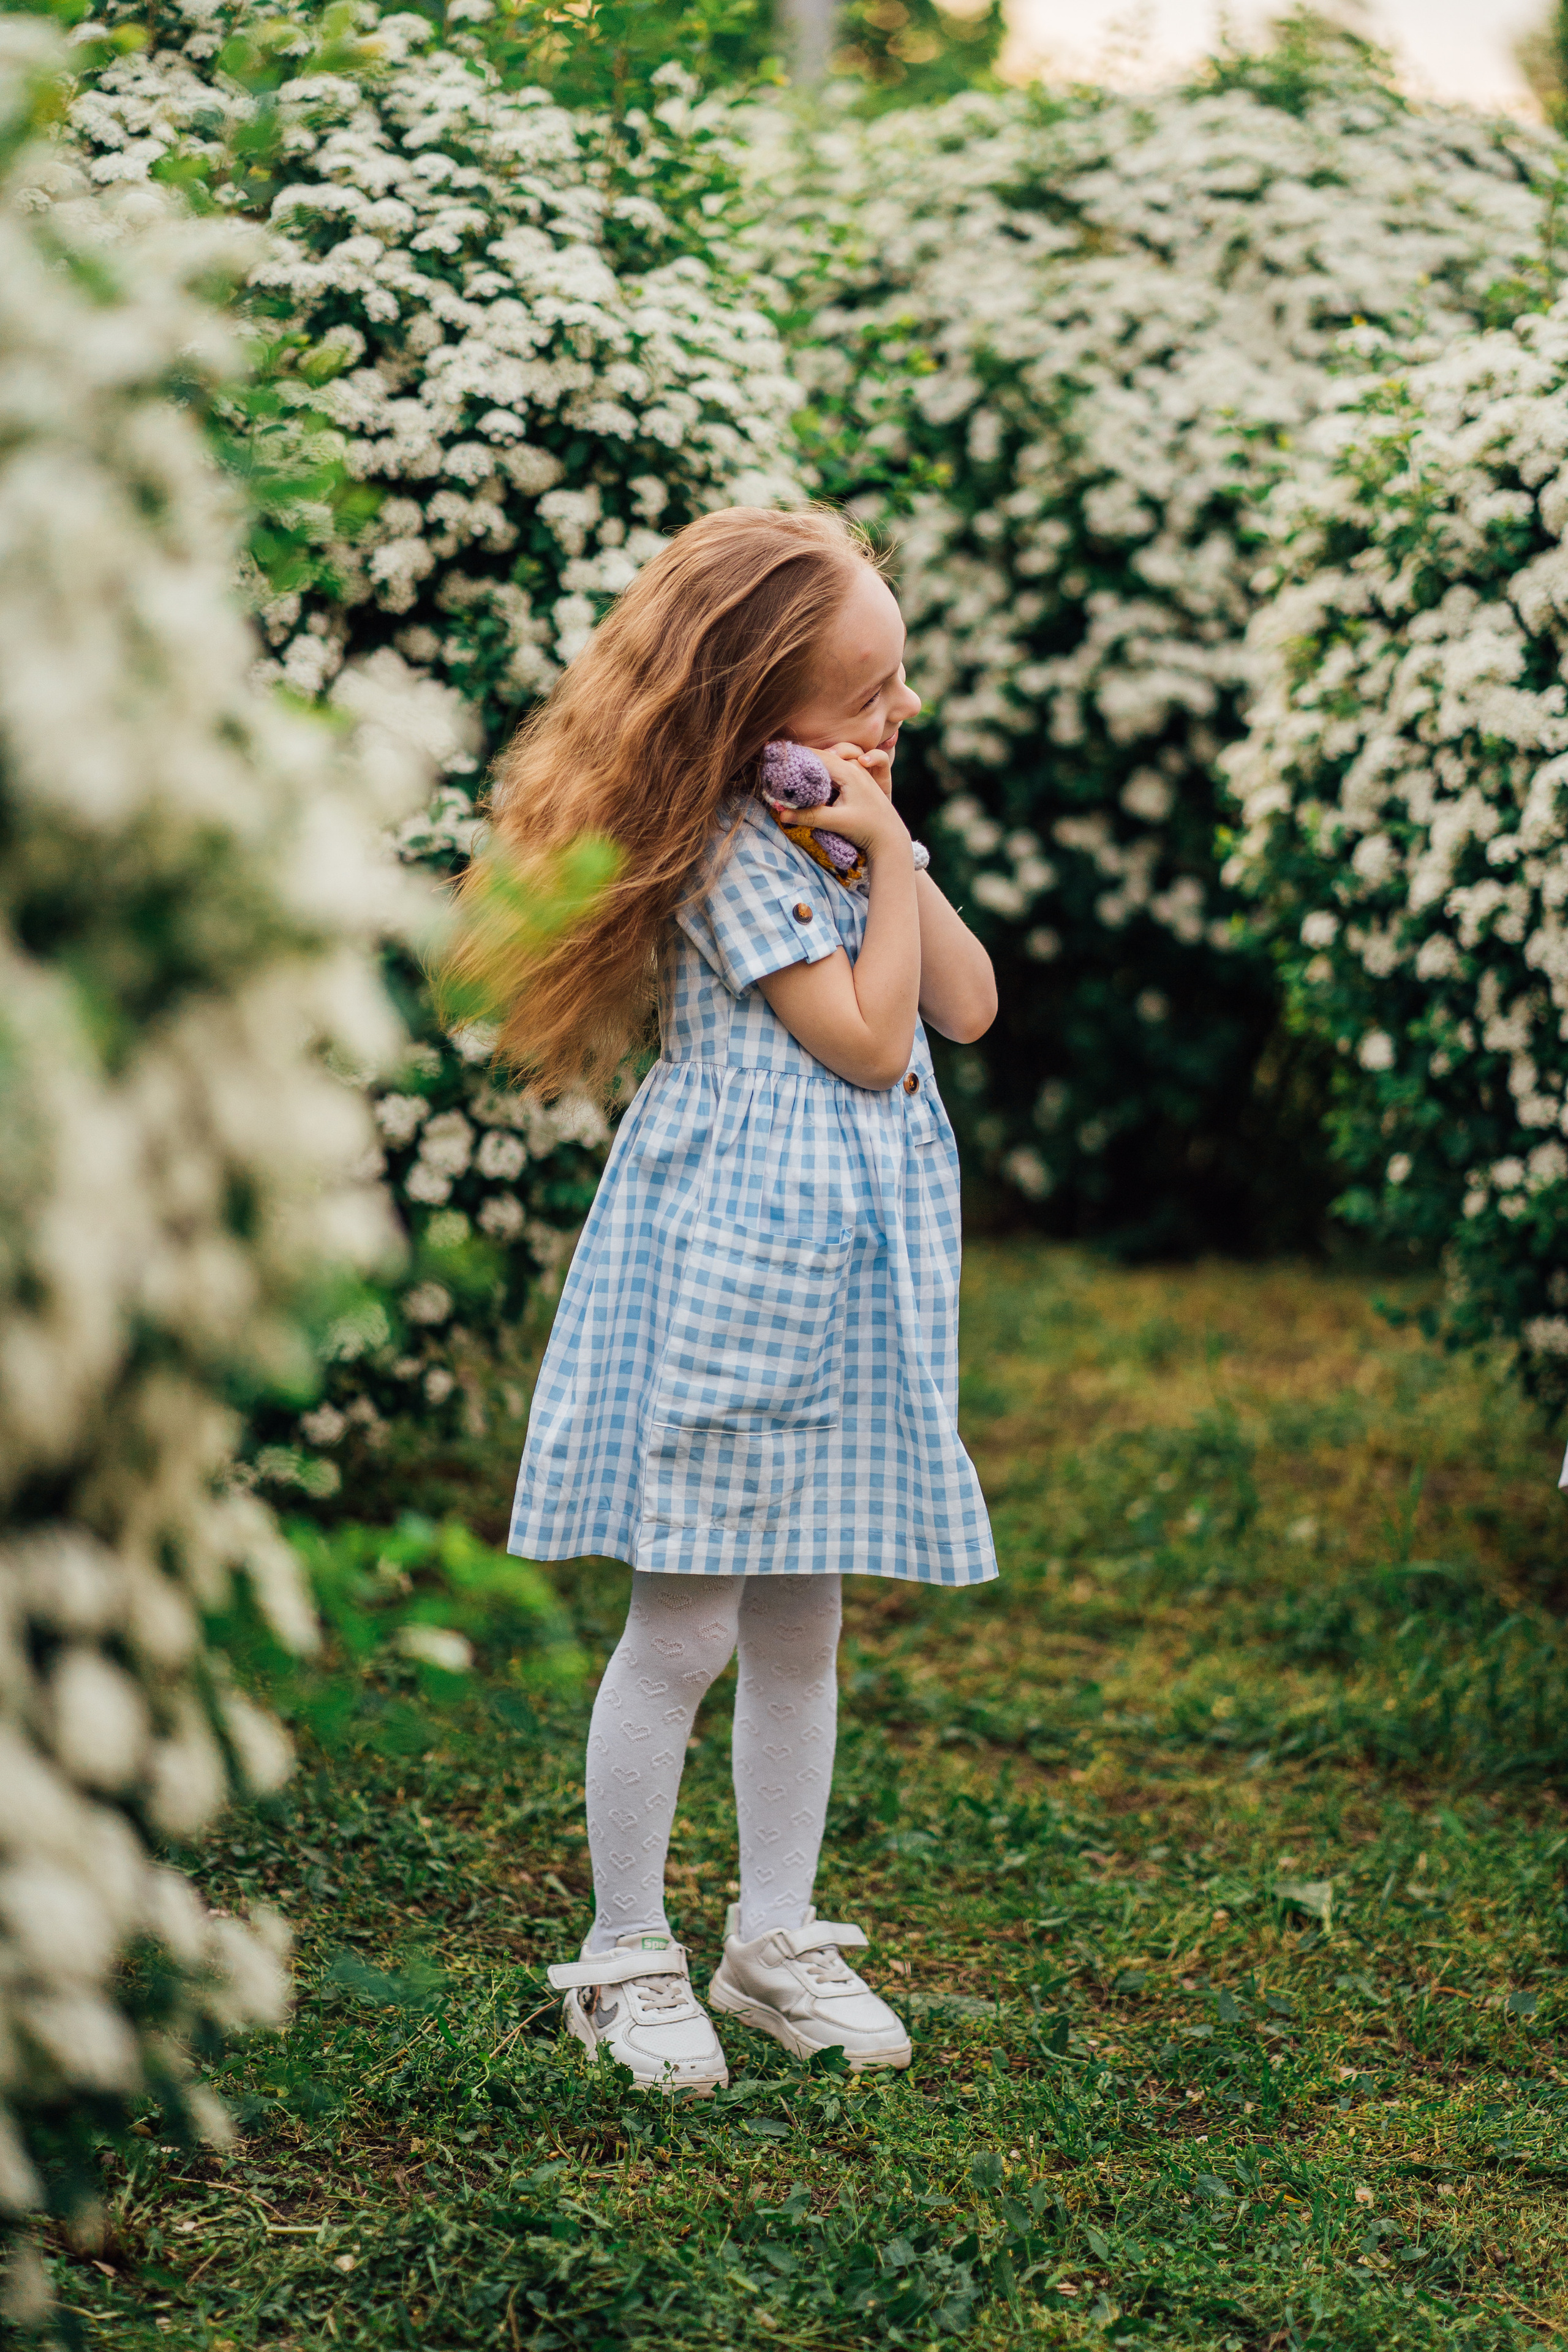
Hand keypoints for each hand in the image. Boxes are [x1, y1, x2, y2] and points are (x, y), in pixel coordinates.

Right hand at [765, 751, 909, 862]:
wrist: (890, 836)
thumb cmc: (868, 829)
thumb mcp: (837, 823)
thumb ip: (809, 816)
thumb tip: (781, 813)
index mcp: (849, 772)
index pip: (817, 756)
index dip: (797, 755)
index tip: (777, 754)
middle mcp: (855, 767)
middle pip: (823, 754)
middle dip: (802, 756)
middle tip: (781, 759)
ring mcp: (859, 771)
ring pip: (832, 758)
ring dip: (814, 761)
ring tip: (794, 765)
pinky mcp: (860, 779)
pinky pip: (839, 766)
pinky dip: (825, 768)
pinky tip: (813, 776)